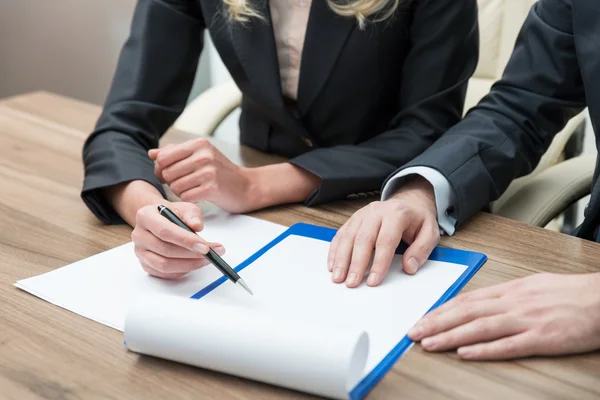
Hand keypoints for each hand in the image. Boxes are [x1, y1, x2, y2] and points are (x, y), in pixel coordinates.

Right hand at [131, 201, 224, 278]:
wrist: (160, 221)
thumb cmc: (173, 214)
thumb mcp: (185, 208)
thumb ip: (193, 215)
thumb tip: (196, 226)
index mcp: (145, 216)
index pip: (165, 231)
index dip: (186, 240)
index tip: (206, 247)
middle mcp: (139, 235)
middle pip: (165, 250)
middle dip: (192, 254)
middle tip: (212, 254)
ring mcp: (140, 252)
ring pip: (164, 265)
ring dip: (189, 265)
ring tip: (206, 260)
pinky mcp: (145, 265)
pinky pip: (164, 274)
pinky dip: (182, 271)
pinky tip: (195, 264)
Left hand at [149, 139, 254, 212]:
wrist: (247, 187)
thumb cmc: (221, 172)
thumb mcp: (200, 156)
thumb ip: (175, 154)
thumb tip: (151, 153)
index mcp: (199, 144)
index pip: (163, 156)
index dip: (160, 169)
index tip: (167, 175)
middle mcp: (204, 155)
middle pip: (167, 173)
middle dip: (171, 182)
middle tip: (184, 184)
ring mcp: (209, 171)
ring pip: (175, 186)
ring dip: (181, 192)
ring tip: (194, 189)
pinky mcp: (212, 188)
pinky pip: (186, 196)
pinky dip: (190, 199)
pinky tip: (199, 196)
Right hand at [327, 176, 438, 287]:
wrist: (408, 202)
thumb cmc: (418, 220)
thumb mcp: (430, 232)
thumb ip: (422, 250)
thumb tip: (409, 267)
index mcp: (397, 214)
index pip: (386, 240)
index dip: (379, 262)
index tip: (373, 281)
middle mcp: (377, 211)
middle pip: (363, 238)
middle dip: (356, 263)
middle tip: (351, 283)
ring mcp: (363, 214)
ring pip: (348, 236)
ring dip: (341, 258)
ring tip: (338, 278)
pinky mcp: (354, 219)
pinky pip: (341, 234)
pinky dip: (335, 250)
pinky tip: (332, 265)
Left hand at [408, 273, 599, 359]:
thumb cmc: (569, 293)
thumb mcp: (532, 287)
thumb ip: (505, 296)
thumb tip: (480, 303)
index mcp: (510, 290)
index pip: (467, 300)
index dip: (442, 310)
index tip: (423, 317)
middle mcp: (513, 303)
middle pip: (466, 312)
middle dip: (436, 322)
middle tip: (413, 331)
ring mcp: (527, 320)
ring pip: (480, 328)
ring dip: (450, 336)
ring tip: (428, 343)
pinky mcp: (543, 338)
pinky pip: (508, 345)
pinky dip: (484, 349)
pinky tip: (465, 353)